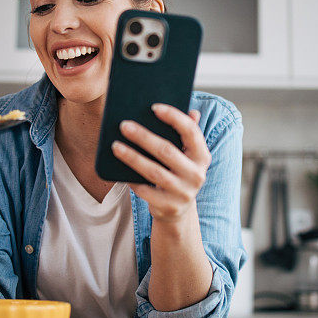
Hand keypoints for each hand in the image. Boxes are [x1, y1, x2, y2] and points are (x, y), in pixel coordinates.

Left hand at [112, 103, 211, 227]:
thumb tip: (192, 110)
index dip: (174, 117)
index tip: (154, 107)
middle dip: (143, 136)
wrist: (178, 209)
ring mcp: (183, 193)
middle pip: (166, 151)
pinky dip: (132, 180)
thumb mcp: (187, 154)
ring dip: (132, 157)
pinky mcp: (168, 206)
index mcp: (202, 156)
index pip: (190, 131)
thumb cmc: (178, 172)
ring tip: (115, 146)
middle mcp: (196, 175)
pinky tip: (120, 170)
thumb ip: (188, 133)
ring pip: (153, 172)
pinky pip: (145, 191)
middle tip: (124, 125)